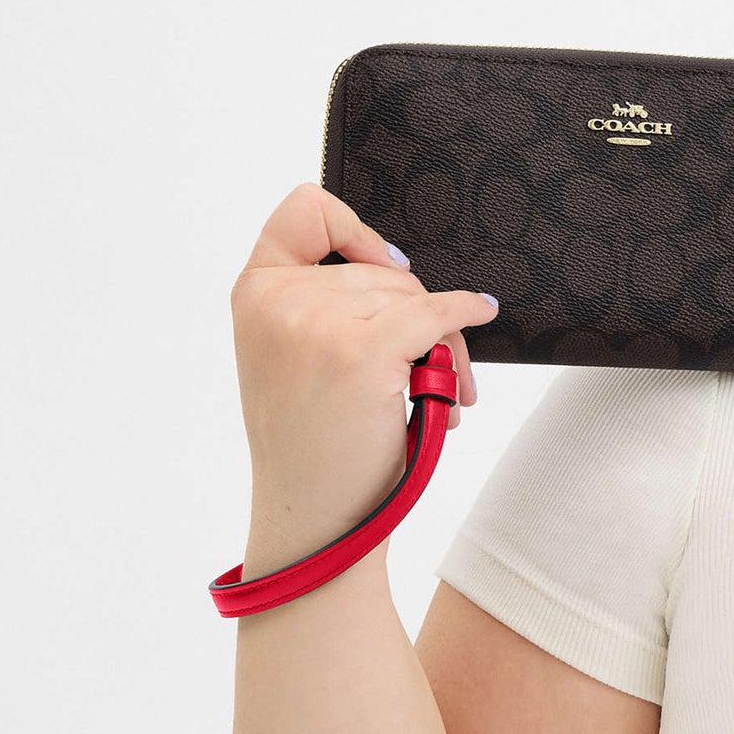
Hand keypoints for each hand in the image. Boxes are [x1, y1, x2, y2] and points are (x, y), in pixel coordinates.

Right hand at [229, 182, 499, 552]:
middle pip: (381, 269)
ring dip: (443, 342)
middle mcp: (275, 300)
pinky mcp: (360, 350)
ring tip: (441, 394)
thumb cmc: (316, 446)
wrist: (315, 521)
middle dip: (418, 313)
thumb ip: (324, 302)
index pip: (303, 212)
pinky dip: (464, 315)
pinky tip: (480, 313)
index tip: (385, 260)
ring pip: (414, 298)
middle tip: (433, 370)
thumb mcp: (292, 356)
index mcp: (253, 294)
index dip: (353, 227)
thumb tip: (400, 266)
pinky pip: (435, 313)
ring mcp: (314, 322)